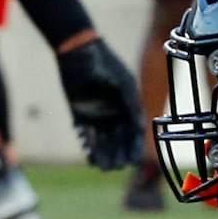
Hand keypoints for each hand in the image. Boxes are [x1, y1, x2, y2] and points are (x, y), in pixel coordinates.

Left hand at [56, 35, 145, 171]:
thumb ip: (130, 102)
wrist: (77, 51)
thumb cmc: (103, 62)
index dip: (135, 146)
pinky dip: (89, 146)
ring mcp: (97, 115)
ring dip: (104, 154)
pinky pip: (86, 135)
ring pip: (102, 140)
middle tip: (117, 167)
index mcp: (128, 105)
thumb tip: (139, 125)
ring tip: (104, 167)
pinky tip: (90, 157)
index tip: (135, 160)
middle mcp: (114, 113)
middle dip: (119, 154)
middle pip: (118, 140)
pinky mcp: (80, 114)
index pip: (134, 132)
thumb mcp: (121, 81)